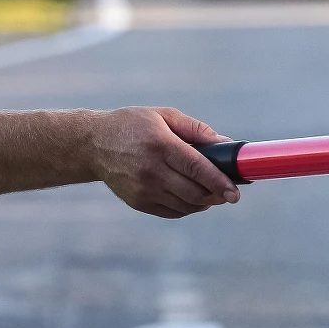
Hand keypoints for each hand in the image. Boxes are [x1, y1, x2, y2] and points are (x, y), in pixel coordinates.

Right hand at [88, 107, 240, 218]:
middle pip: (194, 192)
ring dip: (204, 202)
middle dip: (216, 195)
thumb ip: (195, 129)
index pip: (197, 168)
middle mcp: (151, 170)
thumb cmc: (133, 125)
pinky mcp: (137, 202)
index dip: (219, 182)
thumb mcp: (163, 115)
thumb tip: (225, 143)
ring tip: (212, 193)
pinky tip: (192, 197)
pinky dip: (188, 207)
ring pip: (185, 205)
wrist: (93, 145)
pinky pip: (172, 212)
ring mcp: (143, 189)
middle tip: (229, 192)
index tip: (236, 192)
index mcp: (160, 145)